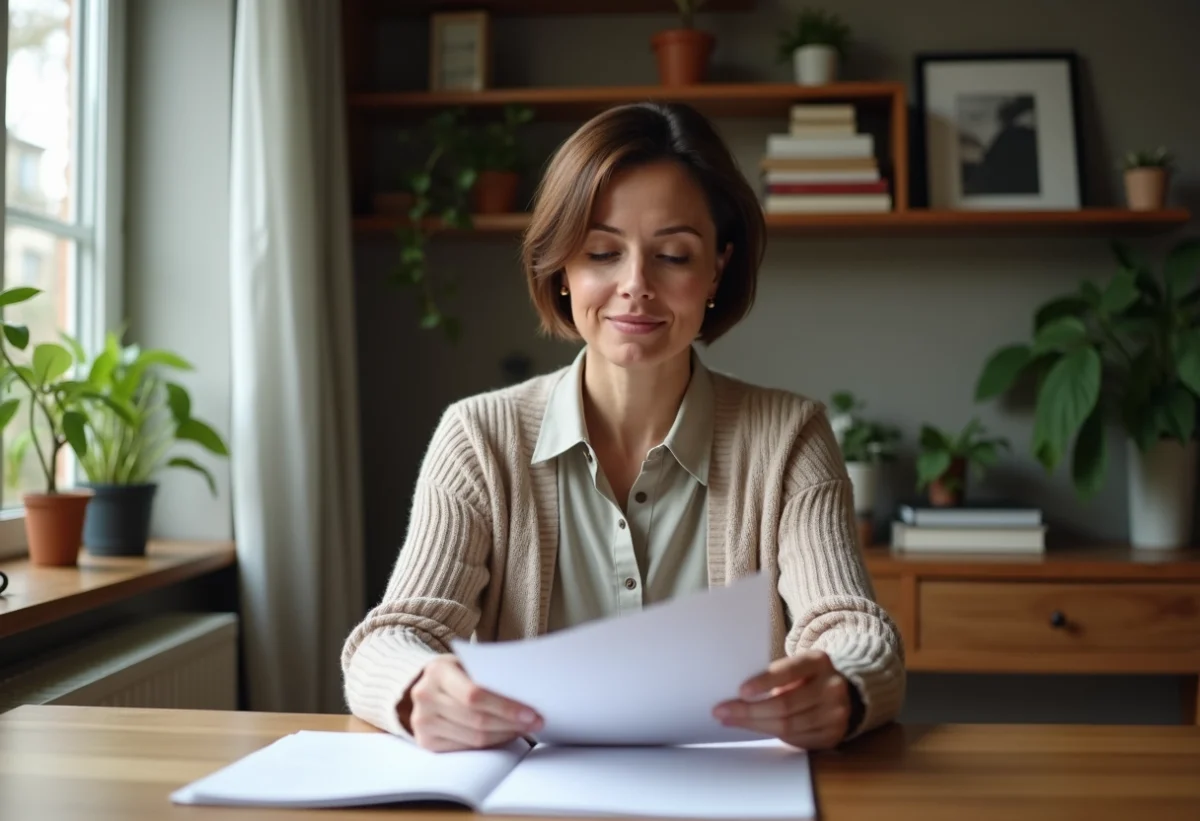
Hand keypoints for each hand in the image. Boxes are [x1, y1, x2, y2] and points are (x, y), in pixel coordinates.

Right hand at [402, 656, 542, 751]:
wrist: (426, 684)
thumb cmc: (457, 672)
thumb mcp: (468, 663)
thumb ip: (490, 674)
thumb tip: (528, 694)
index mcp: (437, 671)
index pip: (474, 694)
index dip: (505, 707)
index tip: (531, 712)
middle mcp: (425, 696)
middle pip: (476, 719)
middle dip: (511, 723)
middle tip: (536, 722)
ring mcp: (422, 722)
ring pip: (474, 738)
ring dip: (504, 735)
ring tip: (524, 729)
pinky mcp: (426, 742)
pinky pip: (466, 749)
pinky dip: (490, 744)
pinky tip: (504, 735)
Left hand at [712, 649, 851, 749]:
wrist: (841, 690)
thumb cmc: (805, 676)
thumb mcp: (796, 666)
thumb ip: (775, 675)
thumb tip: (738, 694)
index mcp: (818, 661)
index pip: (789, 671)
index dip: (764, 682)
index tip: (741, 691)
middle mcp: (832, 687)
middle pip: (786, 705)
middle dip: (750, 711)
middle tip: (722, 711)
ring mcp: (836, 714)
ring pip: (788, 726)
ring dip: (755, 725)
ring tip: (730, 721)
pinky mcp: (833, 735)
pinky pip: (796, 740)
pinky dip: (772, 735)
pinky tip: (754, 729)